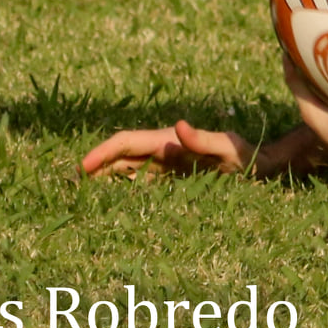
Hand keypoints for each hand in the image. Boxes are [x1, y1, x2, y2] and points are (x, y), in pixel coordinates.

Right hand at [80, 121, 254, 179]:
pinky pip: (138, 180)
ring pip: (125, 167)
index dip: (103, 152)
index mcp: (169, 141)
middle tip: (67, 184)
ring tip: (78, 192)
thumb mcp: (227, 148)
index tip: (82, 167)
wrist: (260, 165)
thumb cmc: (245, 155)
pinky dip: (119, 186)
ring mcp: (164, 164)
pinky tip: (106, 199)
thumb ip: (203, 140)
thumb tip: (176, 127)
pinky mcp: (170, 177)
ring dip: (103, 175)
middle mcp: (162, 150)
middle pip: (120, 154)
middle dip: (95, 164)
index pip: (128, 142)